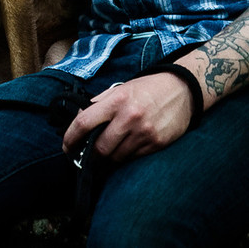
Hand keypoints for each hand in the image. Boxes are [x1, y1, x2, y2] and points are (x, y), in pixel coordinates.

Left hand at [61, 70, 196, 162]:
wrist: (182, 90)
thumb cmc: (147, 88)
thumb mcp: (120, 89)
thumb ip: (99, 103)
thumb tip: (78, 120)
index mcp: (116, 100)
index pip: (84, 123)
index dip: (71, 138)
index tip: (67, 147)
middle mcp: (129, 117)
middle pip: (100, 148)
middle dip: (91, 156)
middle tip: (87, 157)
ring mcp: (144, 132)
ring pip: (117, 157)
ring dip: (109, 158)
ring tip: (108, 153)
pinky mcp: (157, 143)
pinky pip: (134, 158)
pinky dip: (126, 157)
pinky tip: (126, 150)